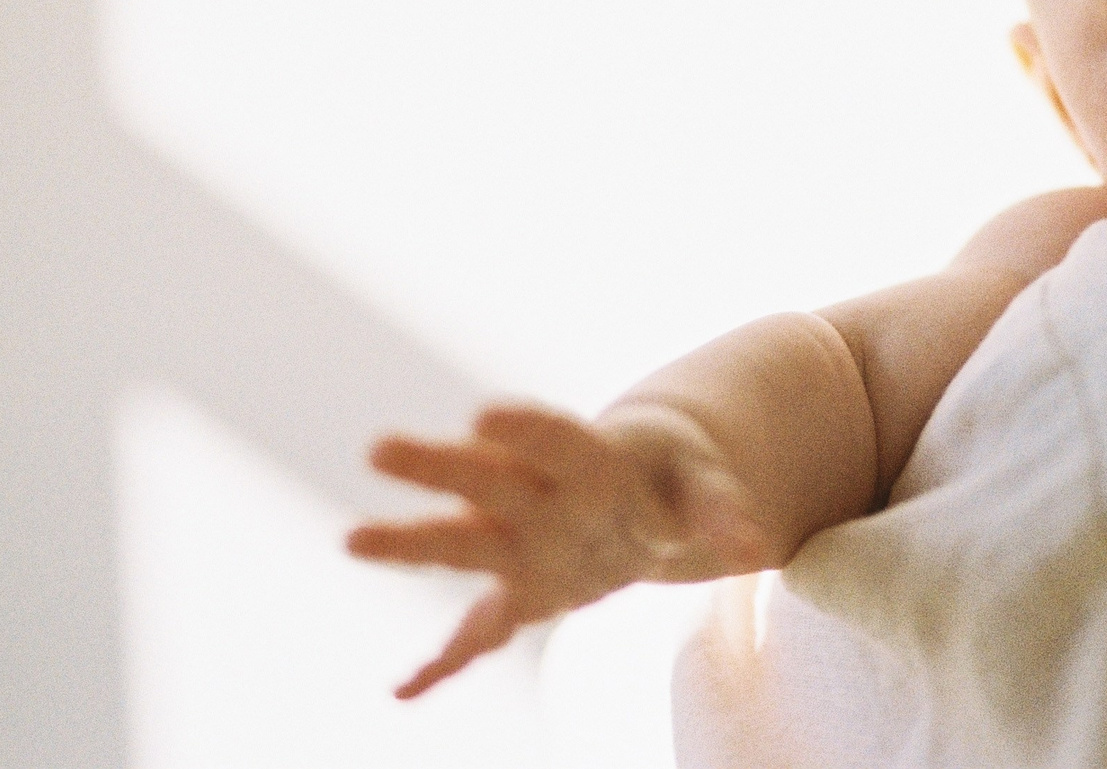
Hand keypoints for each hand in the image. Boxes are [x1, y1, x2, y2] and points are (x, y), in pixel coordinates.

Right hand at [346, 402, 769, 699]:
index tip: (484, 414)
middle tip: (379, 447)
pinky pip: (479, 629)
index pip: (557, 438)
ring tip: (351, 540)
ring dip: (412, 544)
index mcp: (589, 457)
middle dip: (439, 466)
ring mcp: (522, 544)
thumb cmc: (676, 475)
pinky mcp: (521, 591)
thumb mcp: (704, 484)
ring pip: (464, 542)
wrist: (645, 487)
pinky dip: (447, 661)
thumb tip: (755, 544)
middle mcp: (541, 496)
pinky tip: (404, 692)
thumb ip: (721, 510)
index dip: (527, 428)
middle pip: (488, 479)